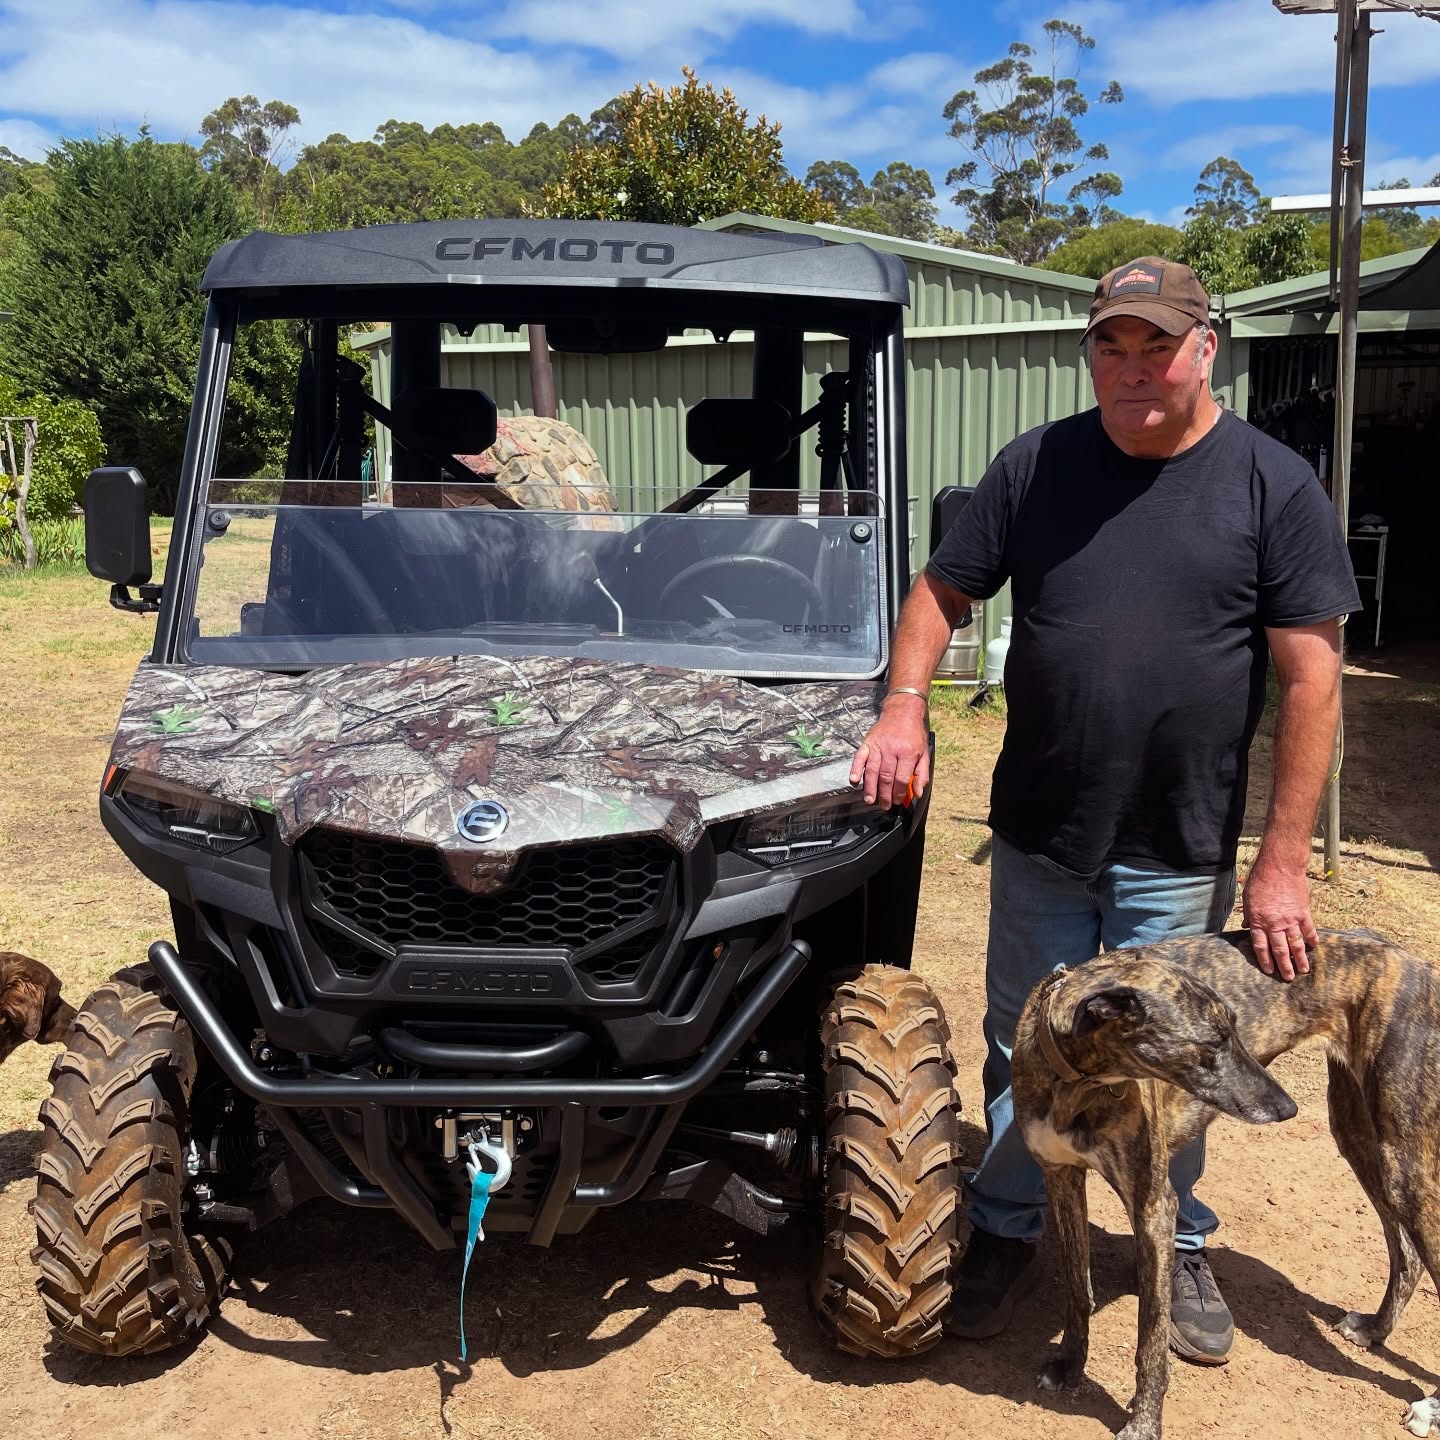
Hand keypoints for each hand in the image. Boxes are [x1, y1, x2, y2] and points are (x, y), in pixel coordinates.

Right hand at [848, 696, 928, 809]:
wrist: (902, 712)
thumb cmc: (913, 734)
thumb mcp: (924, 752)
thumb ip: (921, 773)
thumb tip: (918, 792)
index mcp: (908, 752)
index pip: (902, 778)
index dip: (899, 793)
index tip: (898, 801)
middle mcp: (892, 750)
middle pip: (886, 777)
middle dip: (885, 794)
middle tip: (884, 806)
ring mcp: (878, 746)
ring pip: (873, 770)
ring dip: (870, 787)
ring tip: (870, 800)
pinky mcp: (868, 742)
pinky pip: (860, 757)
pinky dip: (856, 769)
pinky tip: (854, 780)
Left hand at [1242, 856, 1318, 980]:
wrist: (1280, 867)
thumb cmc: (1260, 880)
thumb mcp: (1248, 898)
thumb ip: (1248, 915)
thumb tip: (1245, 927)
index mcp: (1259, 921)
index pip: (1261, 946)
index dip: (1265, 960)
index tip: (1269, 971)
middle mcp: (1275, 923)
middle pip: (1280, 949)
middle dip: (1284, 966)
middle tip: (1288, 978)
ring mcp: (1291, 919)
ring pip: (1296, 944)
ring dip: (1300, 959)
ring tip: (1304, 970)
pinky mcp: (1303, 912)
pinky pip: (1309, 930)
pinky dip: (1312, 939)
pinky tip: (1314, 947)